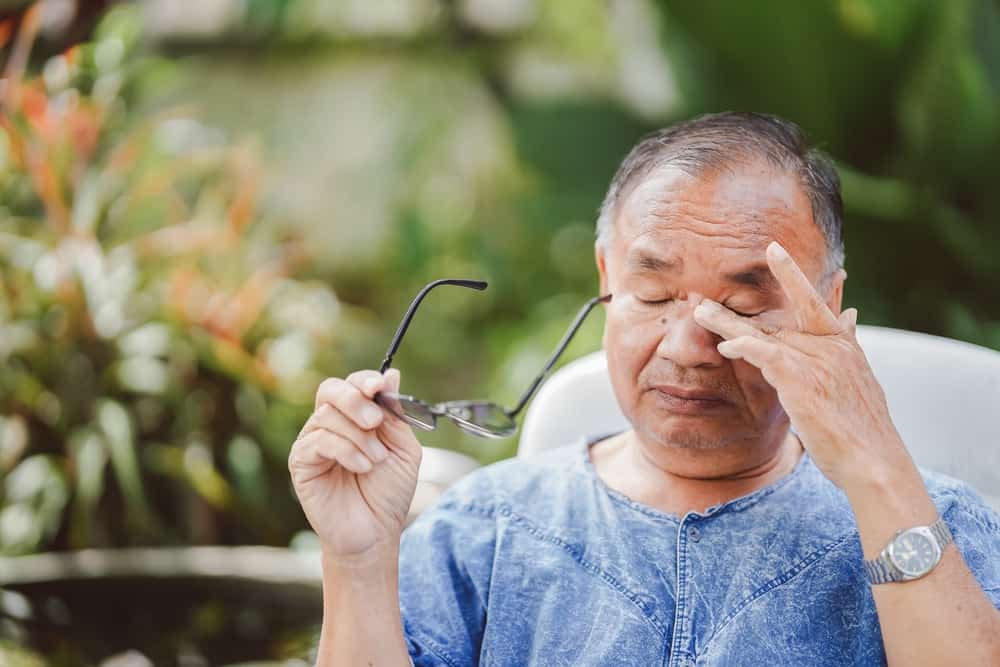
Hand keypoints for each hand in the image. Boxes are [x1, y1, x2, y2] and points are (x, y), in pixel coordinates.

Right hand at [288, 369, 421, 562]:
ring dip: (359, 437)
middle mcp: (332, 424)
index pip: (353, 383)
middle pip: (331, 389)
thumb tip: (392, 374)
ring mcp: (313, 441)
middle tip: (375, 422)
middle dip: (355, 399)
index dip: (365, 380)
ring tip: (375, 460)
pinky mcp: (301, 462)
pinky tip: (361, 467)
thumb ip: (395, 414)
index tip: (379, 386)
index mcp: (356, 417)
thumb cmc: (389, 492)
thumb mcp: (403, 448)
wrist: (375, 531)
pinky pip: (319, 440)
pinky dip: (345, 450)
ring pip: (328, 416)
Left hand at [693, 241, 910, 491]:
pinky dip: (745, 346)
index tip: (773, 249)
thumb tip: (852, 313)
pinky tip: (725, 345)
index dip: (792, 275)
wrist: (876, 462)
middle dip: (738, 309)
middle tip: (706, 298)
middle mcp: (830, 346)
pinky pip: (766, 354)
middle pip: (776, 319)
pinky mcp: (802, 380)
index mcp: (843, 344)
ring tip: (700, 313)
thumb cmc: (864, 429)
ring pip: (763, 333)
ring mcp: (817, 361)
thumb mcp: (859, 379)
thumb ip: (848, 344)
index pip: (815, 301)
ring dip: (728, 324)